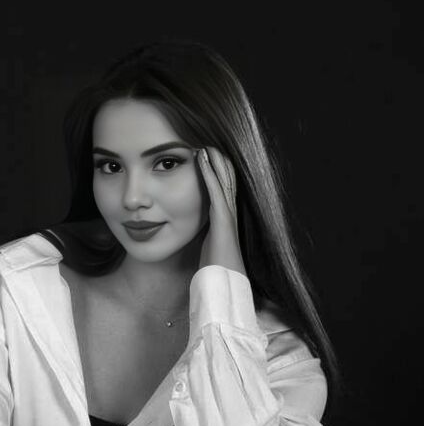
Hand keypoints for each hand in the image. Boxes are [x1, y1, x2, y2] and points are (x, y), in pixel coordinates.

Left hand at [196, 146, 246, 274]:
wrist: (225, 283)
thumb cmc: (216, 268)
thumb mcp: (208, 246)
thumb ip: (205, 234)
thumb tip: (195, 230)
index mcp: (225, 219)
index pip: (223, 188)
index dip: (217, 171)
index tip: (209, 156)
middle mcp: (230, 213)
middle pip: (226, 180)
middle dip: (219, 161)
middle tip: (209, 142)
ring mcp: (228, 215)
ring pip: (223, 181)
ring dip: (214, 161)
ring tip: (206, 144)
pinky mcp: (223, 219)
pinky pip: (215, 191)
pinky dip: (209, 174)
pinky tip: (203, 160)